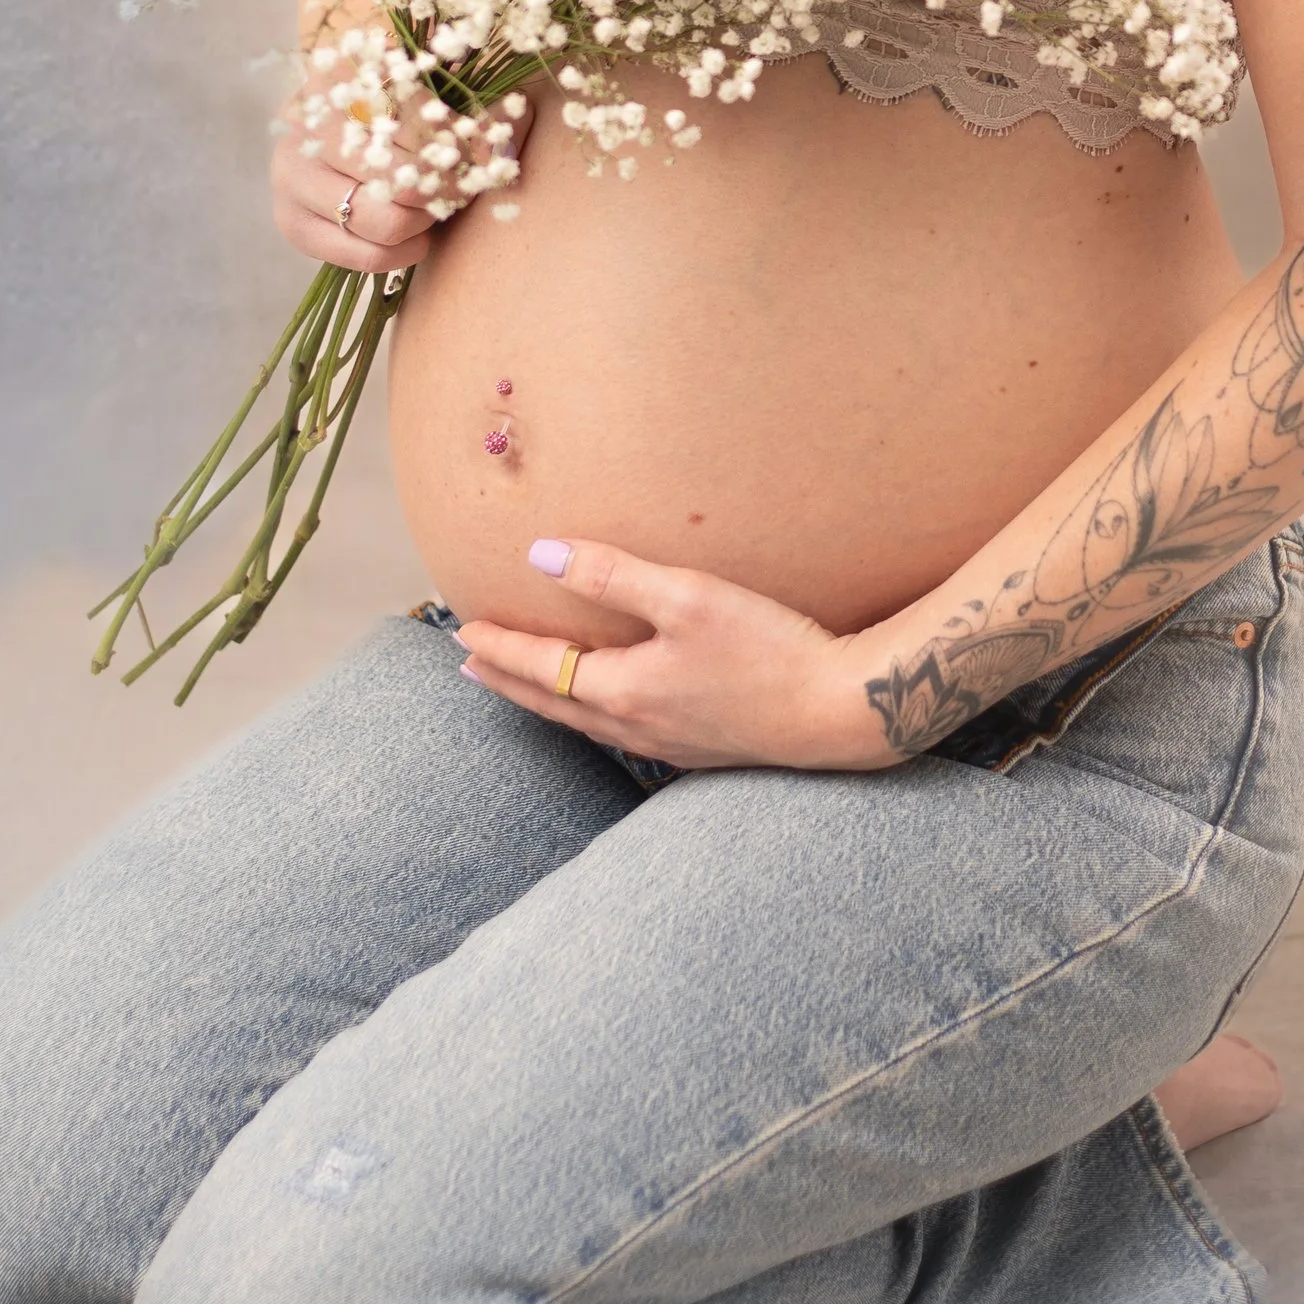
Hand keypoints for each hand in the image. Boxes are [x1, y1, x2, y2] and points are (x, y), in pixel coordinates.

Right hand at [271, 84, 532, 278]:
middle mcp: (304, 123)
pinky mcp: (291, 223)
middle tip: (466, 185)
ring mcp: (290, 176)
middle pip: (402, 172)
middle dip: (446, 185)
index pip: (414, 113)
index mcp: (338, 73)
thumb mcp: (419, 86)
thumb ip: (461, 94)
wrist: (325, 136)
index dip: (459, 136)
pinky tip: (418, 236)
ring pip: (385, 219)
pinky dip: (404, 252)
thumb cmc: (384, 109)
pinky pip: (364, 255)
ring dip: (427, 219)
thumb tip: (517, 111)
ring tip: (438, 207)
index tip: (488, 147)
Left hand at [456, 542, 892, 772]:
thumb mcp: (687, 597)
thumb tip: (540, 554)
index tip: (464, 631)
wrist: (840, 713)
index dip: (500, 648)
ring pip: (586, 723)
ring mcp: (669, 745)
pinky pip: (622, 732)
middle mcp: (636, 727)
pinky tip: (609, 706)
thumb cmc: (769, 649)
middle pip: (553, 704)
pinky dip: (591, 713)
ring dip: (548, 700)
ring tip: (527, 686)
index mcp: (624, 691)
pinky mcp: (700, 748)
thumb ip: (611, 576)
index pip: (541, 668)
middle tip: (471, 665)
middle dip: (509, 681)